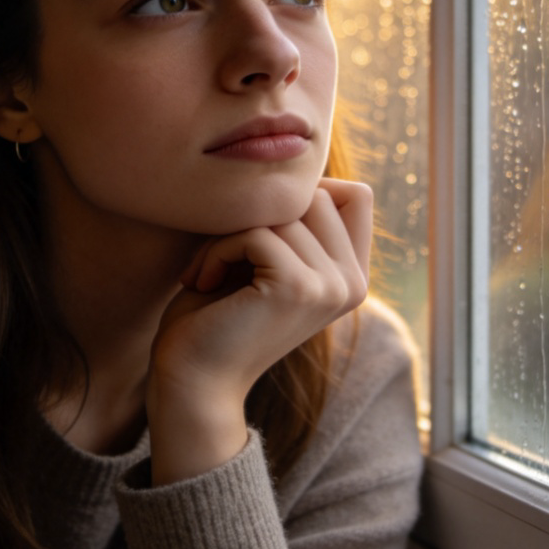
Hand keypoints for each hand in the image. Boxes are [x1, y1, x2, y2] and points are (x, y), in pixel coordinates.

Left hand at [146, 178, 372, 483]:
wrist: (191, 383)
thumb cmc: (215, 315)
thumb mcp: (264, 259)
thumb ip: (293, 222)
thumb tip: (298, 165)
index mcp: (351, 276)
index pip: (356, 194)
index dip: (302, 197)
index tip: (255, 231)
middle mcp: (352, 283)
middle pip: (314, 193)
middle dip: (257, 212)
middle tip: (220, 254)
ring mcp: (331, 286)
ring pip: (280, 210)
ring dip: (228, 233)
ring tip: (207, 270)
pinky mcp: (299, 288)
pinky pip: (255, 232)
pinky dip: (217, 249)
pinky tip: (201, 281)